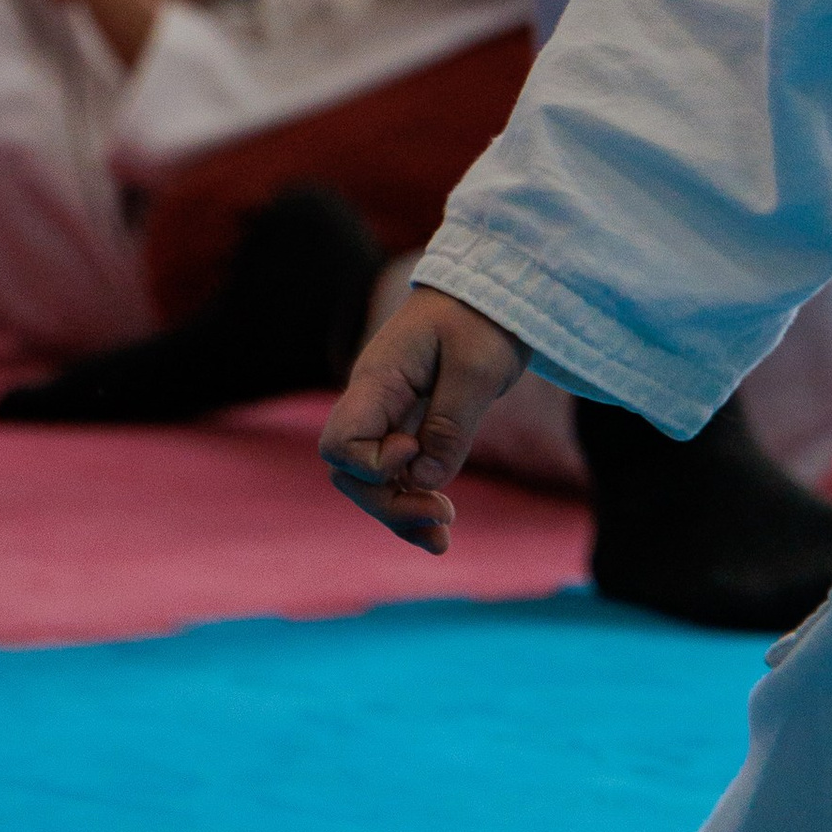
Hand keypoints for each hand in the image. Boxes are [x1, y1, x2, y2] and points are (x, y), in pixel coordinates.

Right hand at [319, 287, 530, 552]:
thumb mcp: (476, 368)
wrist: (491, 292)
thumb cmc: (482, 318)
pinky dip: (414, 504)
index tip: (416, 448)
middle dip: (388, 504)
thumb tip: (424, 480)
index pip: (340, 443)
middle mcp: (373, 404)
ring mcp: (388, 418)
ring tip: (442, 539)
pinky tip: (439, 531)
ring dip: (401, 514)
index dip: (373, 465)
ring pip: (372, 483)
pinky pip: (399, 477)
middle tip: (443, 515)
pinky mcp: (410, 428)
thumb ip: (450, 425)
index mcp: (378, 381)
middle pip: (351, 474)